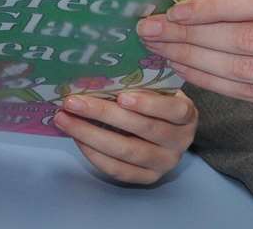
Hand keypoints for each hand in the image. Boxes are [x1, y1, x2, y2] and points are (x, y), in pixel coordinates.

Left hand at [53, 88, 196, 184]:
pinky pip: (119, 170)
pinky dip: (95, 155)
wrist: (171, 131)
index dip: (148, 104)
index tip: (121, 95)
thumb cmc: (159, 103)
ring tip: (65, 120)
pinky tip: (78, 139)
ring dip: (91, 134)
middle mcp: (180, 142)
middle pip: (142, 129)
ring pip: (127, 151)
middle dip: (104, 114)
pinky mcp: (148, 178)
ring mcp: (165, 163)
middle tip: (73, 102)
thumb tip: (101, 74)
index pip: (173, 110)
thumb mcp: (160, 90)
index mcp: (187, 115)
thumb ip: (142, 84)